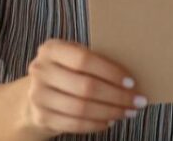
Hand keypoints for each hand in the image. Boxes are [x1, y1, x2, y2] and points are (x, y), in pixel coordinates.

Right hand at [20, 39, 146, 137]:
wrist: (34, 93)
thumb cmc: (65, 71)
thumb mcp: (73, 58)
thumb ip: (94, 61)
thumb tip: (130, 78)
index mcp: (52, 49)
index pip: (84, 60)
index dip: (110, 72)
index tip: (131, 82)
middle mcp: (41, 70)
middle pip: (85, 86)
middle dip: (117, 96)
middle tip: (138, 102)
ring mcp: (38, 95)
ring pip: (81, 108)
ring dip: (110, 112)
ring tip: (128, 112)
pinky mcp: (41, 117)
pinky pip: (74, 124)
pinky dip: (95, 124)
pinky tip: (110, 121)